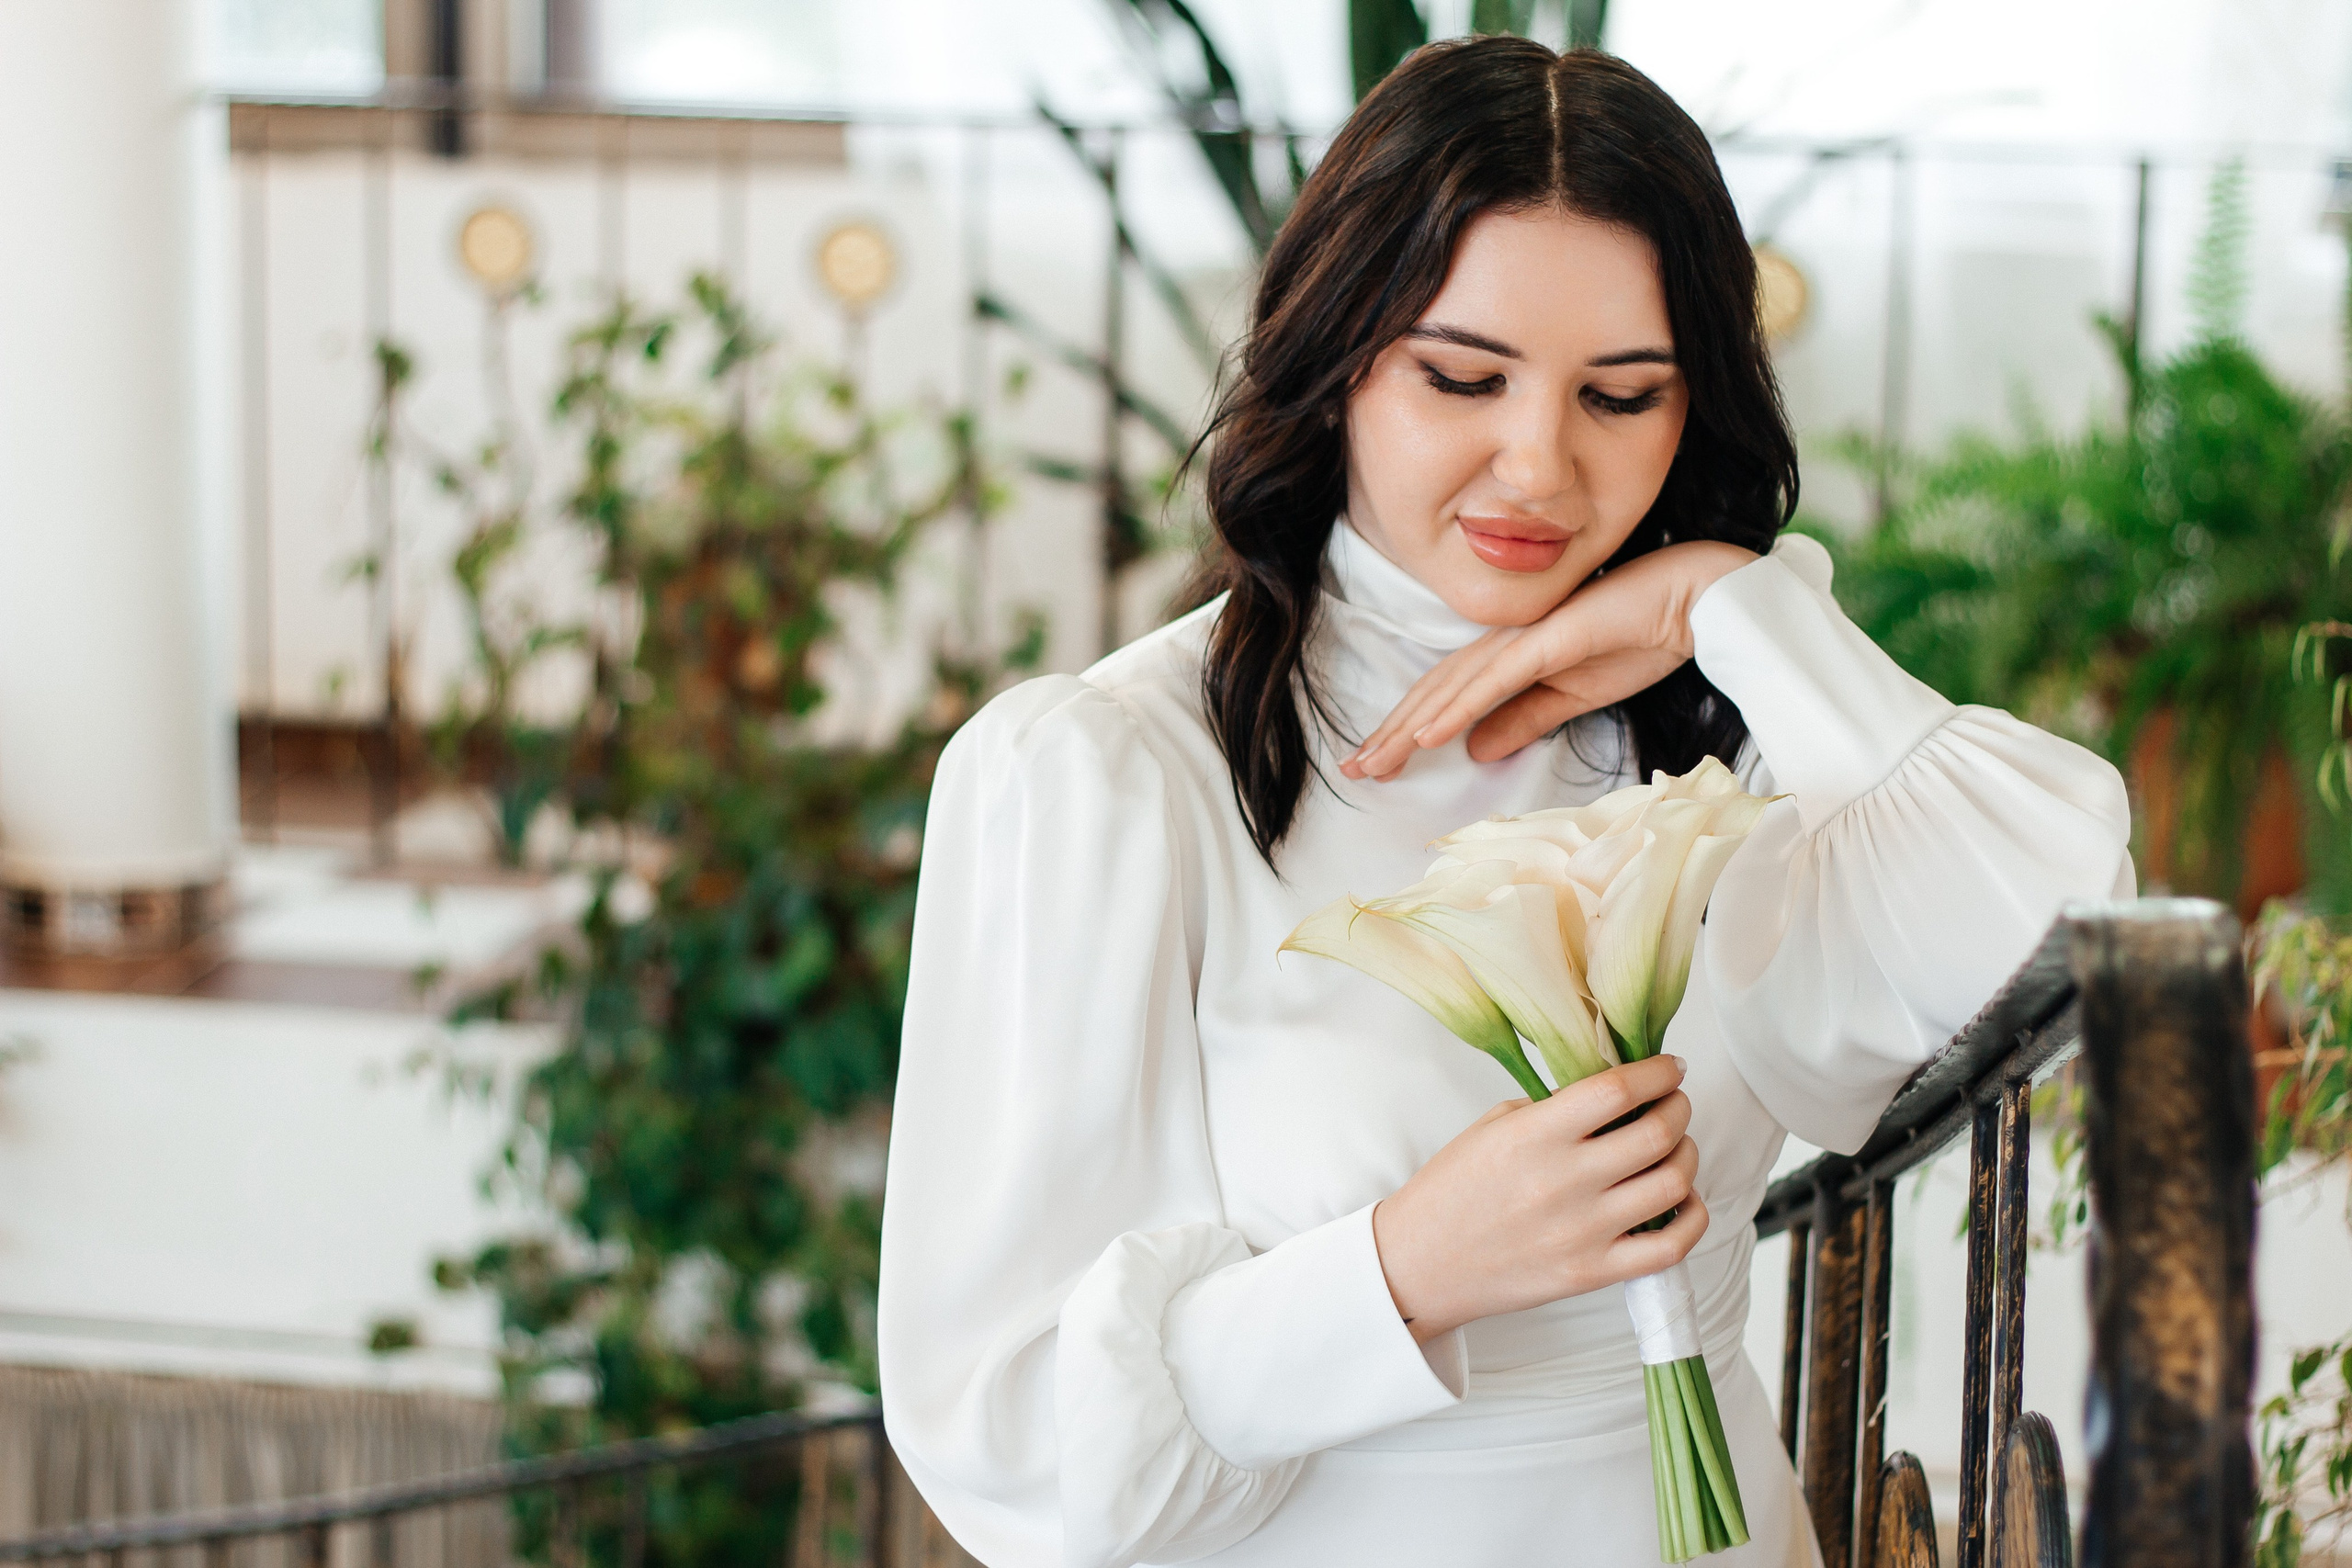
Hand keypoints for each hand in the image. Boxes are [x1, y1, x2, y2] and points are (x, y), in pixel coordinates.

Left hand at [1339, 541, 1757, 779]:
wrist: (1695, 603)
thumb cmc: (1640, 639)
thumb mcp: (1572, 698)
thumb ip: (1523, 720)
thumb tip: (1476, 751)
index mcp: (1509, 653)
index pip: (1446, 695)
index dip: (1407, 728)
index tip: (1376, 763)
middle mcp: (1505, 642)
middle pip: (1435, 692)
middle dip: (1392, 732)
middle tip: (1354, 769)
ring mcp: (1522, 638)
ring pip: (1451, 688)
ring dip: (1410, 725)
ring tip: (1376, 760)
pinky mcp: (1546, 640)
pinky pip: (1492, 681)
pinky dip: (1455, 708)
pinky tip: (1426, 734)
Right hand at [1370, 1055, 1707, 1343]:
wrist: (1421, 1263)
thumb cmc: (1453, 1189)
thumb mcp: (1492, 1128)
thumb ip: (1553, 1109)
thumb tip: (1617, 1097)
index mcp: (1534, 1135)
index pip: (1618, 1090)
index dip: (1659, 1072)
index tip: (1671, 1067)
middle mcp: (1564, 1181)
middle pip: (1658, 1133)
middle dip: (1679, 1108)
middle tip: (1675, 1102)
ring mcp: (1583, 1231)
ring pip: (1673, 1184)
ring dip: (1686, 1155)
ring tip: (1675, 1147)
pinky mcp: (1593, 1272)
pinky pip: (1670, 1246)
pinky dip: (1693, 1217)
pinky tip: (1684, 1200)